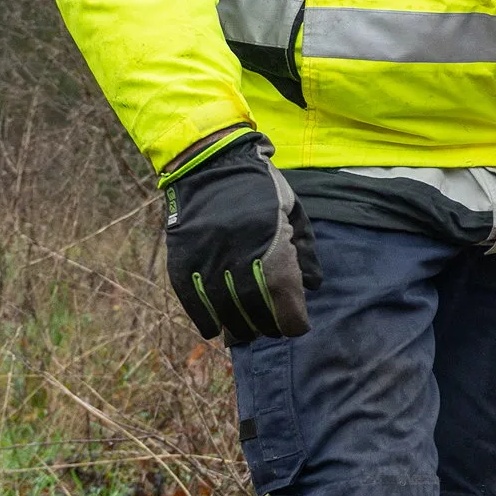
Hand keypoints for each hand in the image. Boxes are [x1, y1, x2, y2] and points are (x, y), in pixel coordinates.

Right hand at [164, 131, 315, 340]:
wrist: (211, 161)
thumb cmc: (260, 188)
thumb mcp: (293, 211)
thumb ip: (304, 249)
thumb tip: (312, 286)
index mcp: (271, 241)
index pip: (284, 296)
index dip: (292, 319)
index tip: (297, 326)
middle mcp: (239, 252)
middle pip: (253, 305)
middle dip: (266, 325)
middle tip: (271, 331)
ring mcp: (208, 255)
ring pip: (222, 305)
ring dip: (236, 327)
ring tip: (245, 334)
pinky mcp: (183, 255)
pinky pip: (191, 295)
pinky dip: (202, 316)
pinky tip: (213, 329)